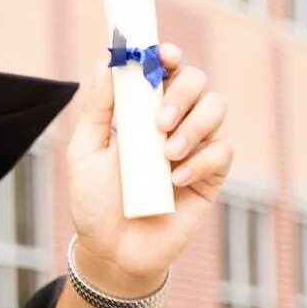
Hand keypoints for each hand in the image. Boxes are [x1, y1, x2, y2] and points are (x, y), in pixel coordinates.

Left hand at [65, 43, 232, 292]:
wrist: (111, 251)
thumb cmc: (95, 202)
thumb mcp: (84, 153)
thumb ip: (98, 110)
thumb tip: (105, 63)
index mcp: (141, 112)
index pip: (163, 71)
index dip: (166, 57)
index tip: (161, 56)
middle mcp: (172, 122)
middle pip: (196, 81)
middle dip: (181, 93)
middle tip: (157, 122)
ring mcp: (195, 147)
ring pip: (216, 108)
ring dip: (193, 125)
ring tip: (166, 154)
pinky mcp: (212, 175)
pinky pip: (221, 151)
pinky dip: (199, 162)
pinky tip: (174, 181)